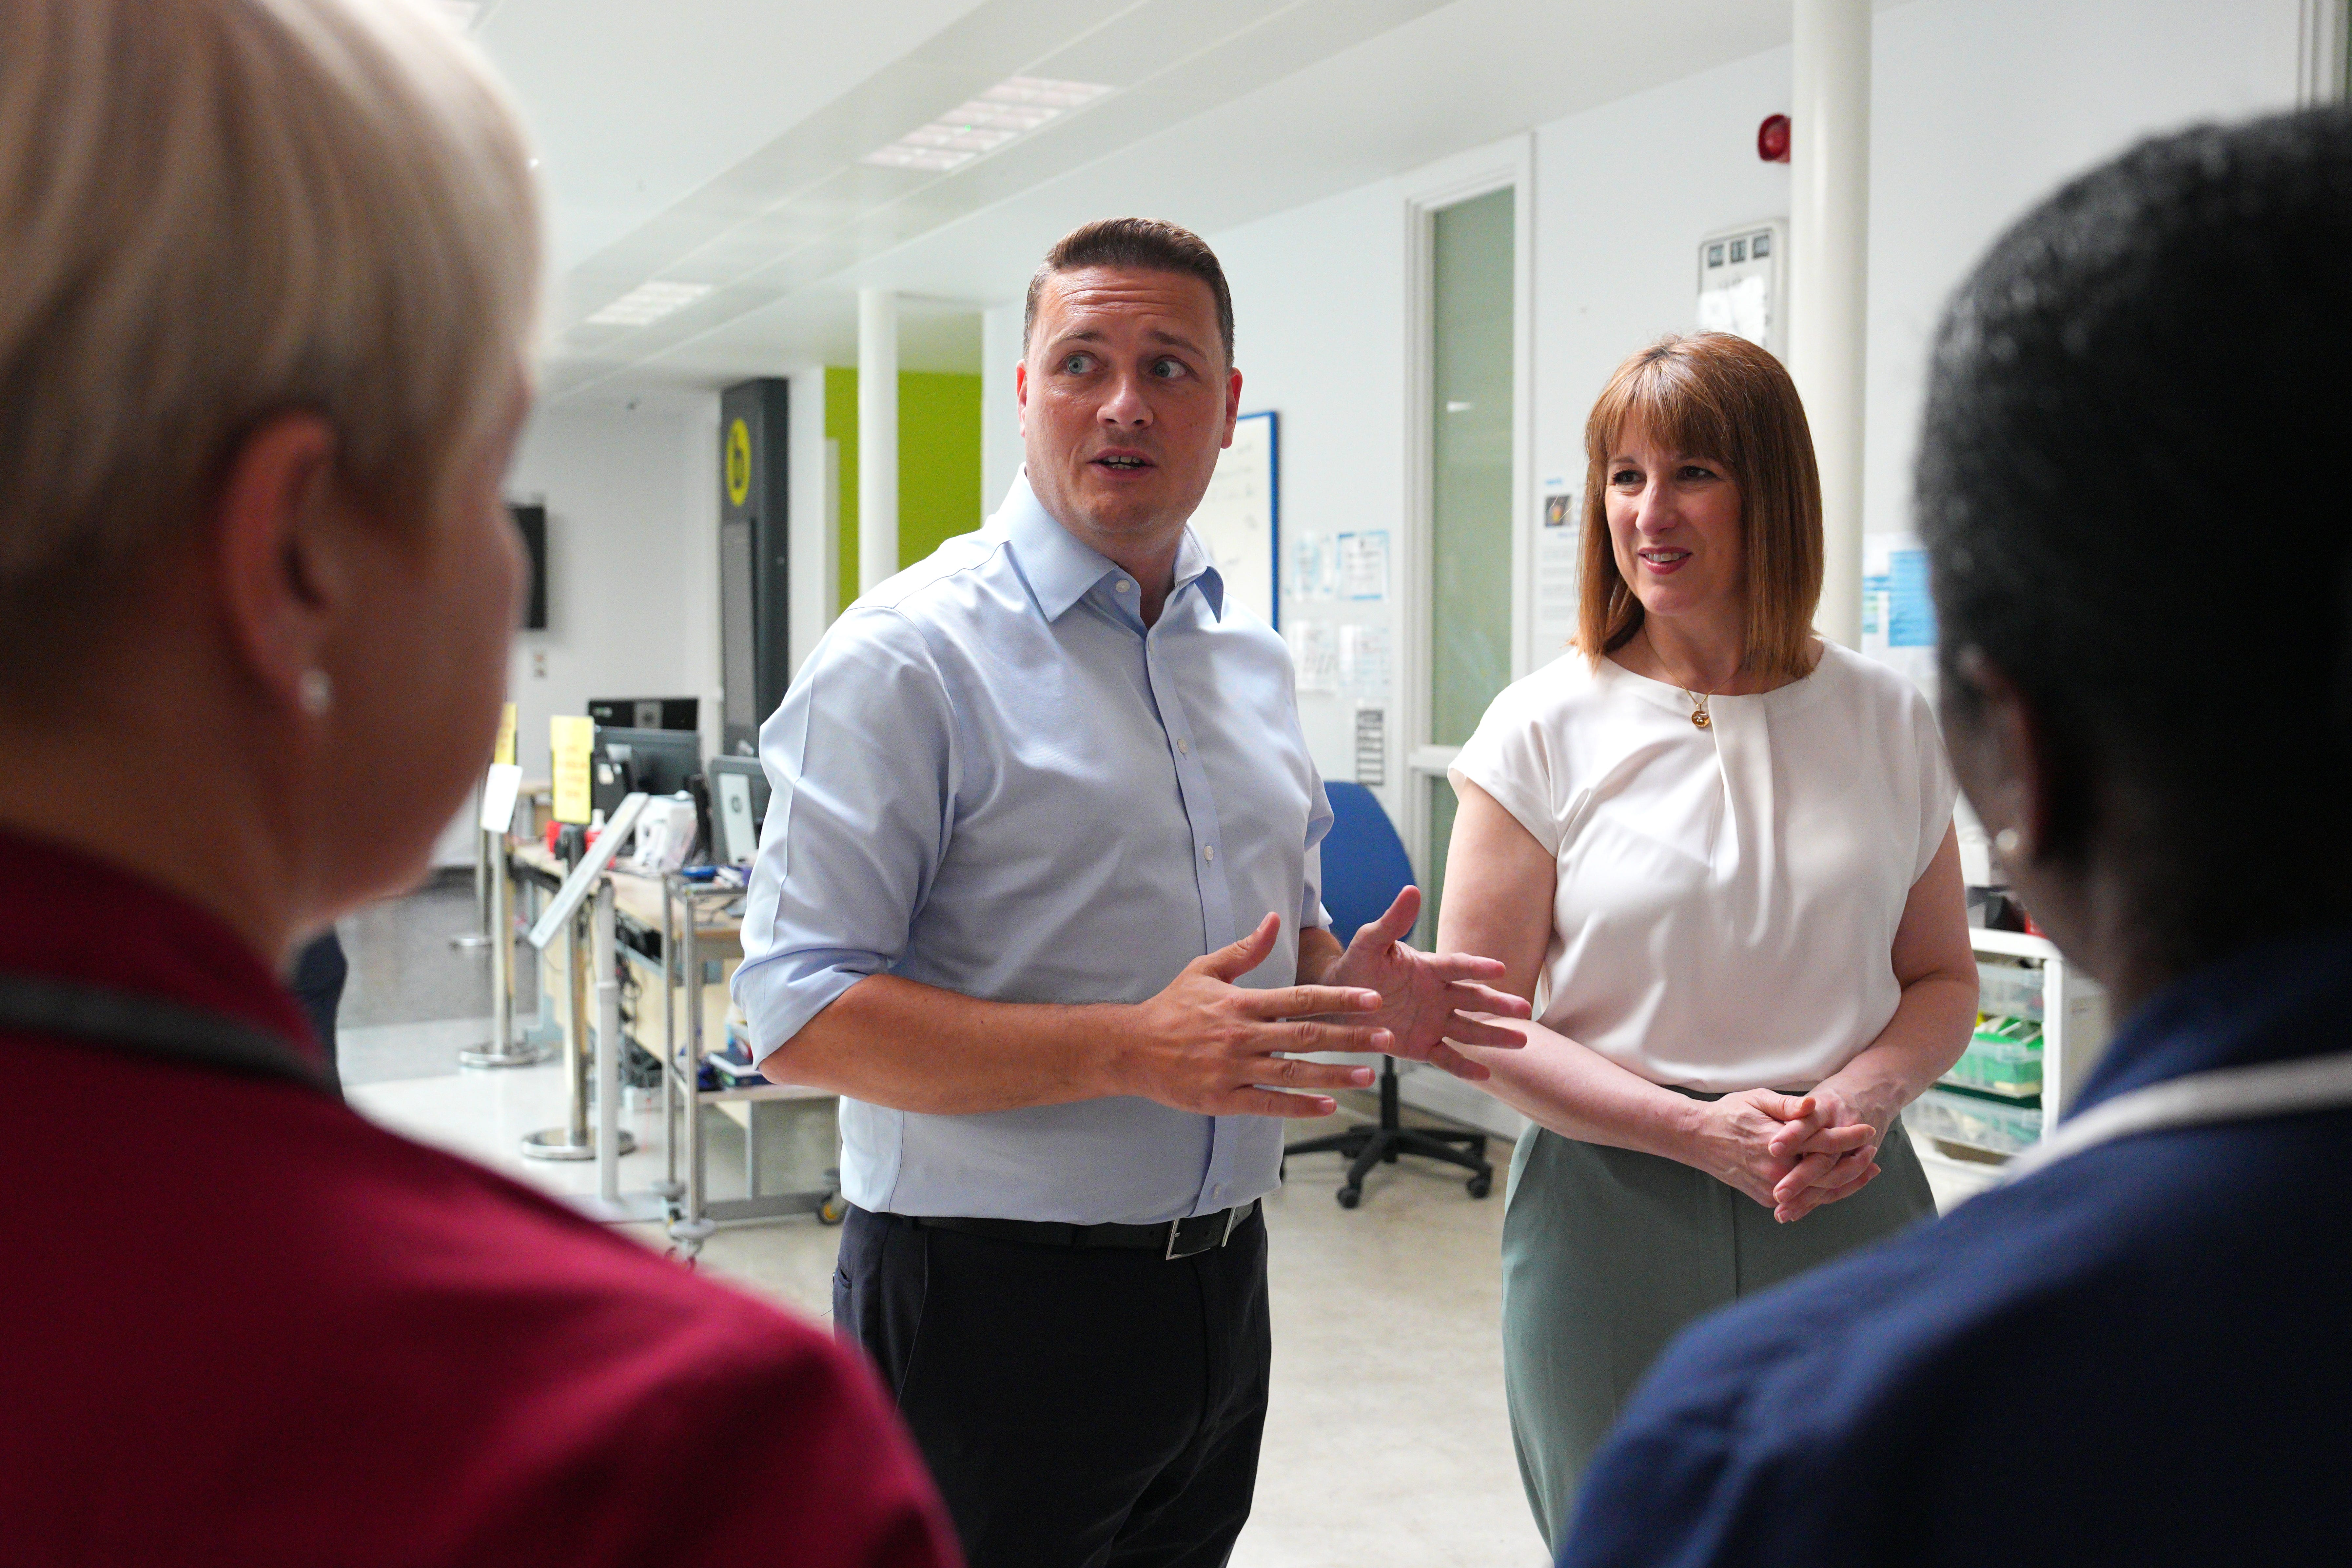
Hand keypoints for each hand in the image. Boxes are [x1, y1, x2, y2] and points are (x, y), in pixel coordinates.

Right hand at [1115, 913, 1395, 1117]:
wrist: (1131, 1048)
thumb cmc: (1172, 1007)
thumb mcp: (1204, 970)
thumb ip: (1244, 950)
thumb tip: (1273, 921)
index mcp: (1241, 1003)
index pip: (1300, 998)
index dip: (1339, 998)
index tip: (1372, 999)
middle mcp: (1241, 1036)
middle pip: (1305, 1036)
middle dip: (1350, 1037)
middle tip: (1386, 1038)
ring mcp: (1232, 1070)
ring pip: (1293, 1074)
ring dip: (1334, 1075)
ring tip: (1367, 1075)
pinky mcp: (1223, 1099)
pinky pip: (1267, 1104)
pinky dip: (1299, 1107)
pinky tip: (1328, 1106)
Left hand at [1320, 887, 1532, 1080]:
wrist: (1338, 1000)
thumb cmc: (1356, 966)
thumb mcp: (1370, 942)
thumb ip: (1392, 922)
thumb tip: (1411, 890)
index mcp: (1429, 968)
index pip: (1457, 966)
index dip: (1477, 967)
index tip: (1499, 968)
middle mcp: (1438, 995)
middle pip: (1473, 999)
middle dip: (1498, 1003)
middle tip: (1523, 1009)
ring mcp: (1433, 1021)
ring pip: (1469, 1029)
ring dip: (1494, 1034)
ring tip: (1521, 1040)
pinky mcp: (1422, 1045)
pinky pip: (1447, 1056)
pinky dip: (1465, 1066)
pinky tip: (1486, 1074)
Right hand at [1684, 1089, 1878, 1220]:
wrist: (1699, 1139)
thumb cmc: (1730, 1114)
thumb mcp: (1758, 1100)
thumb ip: (1789, 1107)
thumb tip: (1814, 1105)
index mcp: (1777, 1145)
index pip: (1823, 1143)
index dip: (1849, 1137)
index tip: (1867, 1129)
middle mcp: (1776, 1173)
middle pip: (1828, 1175)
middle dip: (1855, 1165)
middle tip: (1873, 1152)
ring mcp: (1772, 1190)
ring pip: (1819, 1192)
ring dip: (1846, 1182)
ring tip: (1867, 1170)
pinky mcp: (1768, 1198)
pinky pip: (1805, 1199)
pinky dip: (1825, 1192)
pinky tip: (1840, 1181)